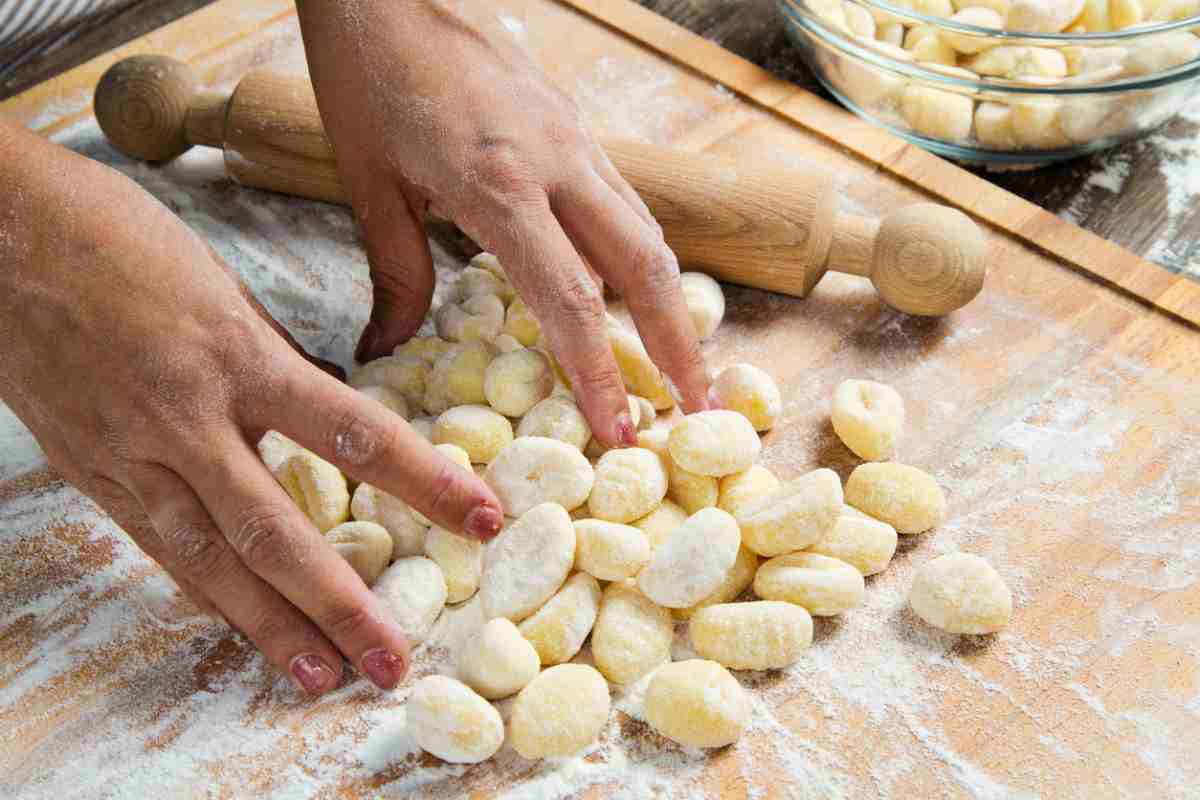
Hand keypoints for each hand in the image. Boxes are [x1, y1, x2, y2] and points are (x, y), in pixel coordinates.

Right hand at [0, 122, 503, 693]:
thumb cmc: (119, 237)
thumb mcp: (224, 287)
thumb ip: (275, 359)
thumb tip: (328, 409)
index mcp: (237, 355)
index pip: (354, 432)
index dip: (425, 482)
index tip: (481, 519)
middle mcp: (188, 417)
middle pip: (276, 530)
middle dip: (339, 603)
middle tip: (390, 660)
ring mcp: (132, 452)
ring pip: (209, 559)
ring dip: (269, 626)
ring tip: (319, 674)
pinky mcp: (91, 470)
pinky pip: (156, 545)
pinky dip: (203, 592)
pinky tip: (241, 627)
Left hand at [296, 0, 710, 446]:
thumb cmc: (368, 75)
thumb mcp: (369, 183)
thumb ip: (395, 273)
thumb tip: (385, 348)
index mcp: (499, 185)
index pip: (571, 299)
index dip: (600, 373)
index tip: (620, 431)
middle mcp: (557, 164)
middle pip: (646, 266)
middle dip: (679, 345)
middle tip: (699, 409)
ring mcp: (576, 140)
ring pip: (649, 230)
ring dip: (674, 303)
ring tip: (686, 363)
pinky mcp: (577, 126)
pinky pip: (626, 201)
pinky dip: (644, 256)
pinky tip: (641, 290)